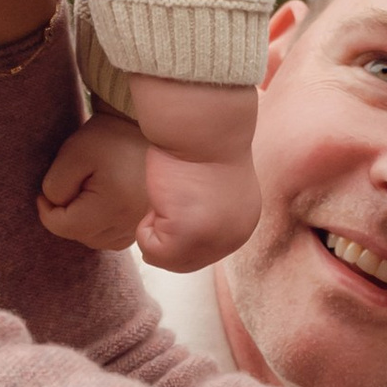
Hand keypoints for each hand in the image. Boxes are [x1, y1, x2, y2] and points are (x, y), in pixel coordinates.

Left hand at [37, 106, 151, 252]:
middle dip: (65, 217)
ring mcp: (138, 226)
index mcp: (112, 206)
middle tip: (68, 188)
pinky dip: (99, 228)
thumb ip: (56, 184)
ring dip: (82, 224)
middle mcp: (130, 223)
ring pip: (95, 240)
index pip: (64, 227)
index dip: (46, 211)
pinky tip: (98, 207)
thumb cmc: (109, 138)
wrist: (147, 132)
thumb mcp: (74, 153)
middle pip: (80, 236)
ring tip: (83, 195)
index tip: (44, 193)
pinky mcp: (142, 225)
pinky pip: (112, 239)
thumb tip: (53, 205)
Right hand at [132, 140, 261, 272]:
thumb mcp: (214, 185)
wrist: (201, 125)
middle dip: (166, 232)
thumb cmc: (200, 142)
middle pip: (185, 262)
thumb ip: (206, 214)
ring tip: (166, 196)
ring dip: (154, 228)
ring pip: (165, 259)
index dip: (178, 225)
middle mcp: (234, 238)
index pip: (202, 251)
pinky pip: (151, 250)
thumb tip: (179, 235)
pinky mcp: (187, 237)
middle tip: (169, 195)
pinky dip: (145, 226)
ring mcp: (213, 241)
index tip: (180, 193)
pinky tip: (160, 198)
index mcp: (242, 224)